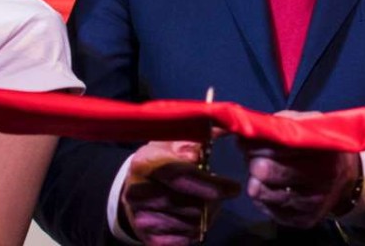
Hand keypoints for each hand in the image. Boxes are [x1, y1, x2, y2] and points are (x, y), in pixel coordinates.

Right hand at [120, 140, 239, 245]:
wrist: (131, 192)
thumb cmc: (158, 162)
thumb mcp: (171, 143)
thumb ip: (195, 139)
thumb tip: (222, 130)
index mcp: (145, 164)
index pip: (183, 176)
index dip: (211, 184)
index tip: (234, 187)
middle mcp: (139, 193)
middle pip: (192, 204)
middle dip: (213, 200)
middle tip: (220, 193)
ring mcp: (142, 219)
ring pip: (192, 224)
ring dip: (206, 215)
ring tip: (203, 203)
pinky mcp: (148, 239)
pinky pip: (185, 240)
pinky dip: (194, 231)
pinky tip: (191, 217)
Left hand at [242, 112, 361, 228]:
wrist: (347, 180)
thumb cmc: (323, 148)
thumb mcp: (313, 125)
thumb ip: (287, 122)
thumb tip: (256, 125)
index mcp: (324, 152)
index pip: (280, 147)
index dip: (257, 144)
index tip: (243, 141)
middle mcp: (322, 180)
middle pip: (270, 172)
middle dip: (254, 163)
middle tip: (252, 158)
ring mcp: (314, 204)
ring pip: (267, 194)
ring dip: (255, 182)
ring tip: (256, 173)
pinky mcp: (305, 221)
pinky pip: (271, 212)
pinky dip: (262, 199)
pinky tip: (264, 188)